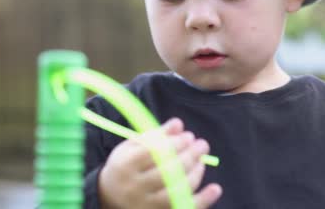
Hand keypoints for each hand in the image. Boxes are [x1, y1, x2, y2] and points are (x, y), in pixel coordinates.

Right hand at [98, 118, 221, 208]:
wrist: (109, 196)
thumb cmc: (125, 165)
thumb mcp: (133, 146)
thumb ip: (155, 134)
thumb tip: (178, 123)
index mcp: (125, 165)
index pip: (153, 153)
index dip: (174, 144)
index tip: (188, 136)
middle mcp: (134, 187)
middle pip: (166, 172)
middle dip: (189, 156)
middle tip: (201, 145)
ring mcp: (146, 204)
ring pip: (176, 190)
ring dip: (195, 173)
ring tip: (202, 160)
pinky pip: (184, 207)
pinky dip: (202, 200)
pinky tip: (215, 188)